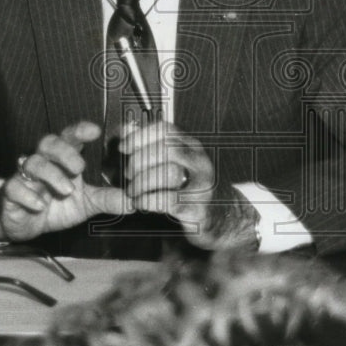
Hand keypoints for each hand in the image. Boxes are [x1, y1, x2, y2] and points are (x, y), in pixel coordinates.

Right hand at [0, 121, 125, 241]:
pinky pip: (14, 186)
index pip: (70, 137)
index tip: (94, 130)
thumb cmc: (55, 206)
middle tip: (79, 167)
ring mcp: (26, 177)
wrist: (24, 223)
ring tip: (66, 190)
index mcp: (62, 160)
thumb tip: (135, 201)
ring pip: (32, 163)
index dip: (80, 130)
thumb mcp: (85, 204)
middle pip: (48, 142)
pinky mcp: (11, 193)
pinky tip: (40, 205)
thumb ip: (107, 199)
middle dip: (64, 151)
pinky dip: (28, 195)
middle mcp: (44, 163)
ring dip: (51, 175)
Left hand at [119, 120, 258, 251]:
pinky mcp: (198, 208)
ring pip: (168, 173)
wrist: (222, 217)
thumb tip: (126, 128)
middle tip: (128, 175)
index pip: (165, 130)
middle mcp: (199, 161)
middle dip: (139, 162)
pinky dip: (147, 201)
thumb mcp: (173, 163)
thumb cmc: (191, 188)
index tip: (123, 148)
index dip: (140, 136)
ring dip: (142, 183)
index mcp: (191, 146)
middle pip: (166, 149)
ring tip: (133, 191)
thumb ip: (149, 145)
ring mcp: (202, 184)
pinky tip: (140, 203)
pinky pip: (168, 200)